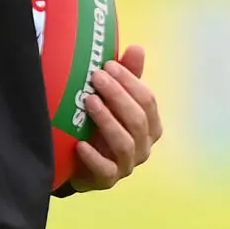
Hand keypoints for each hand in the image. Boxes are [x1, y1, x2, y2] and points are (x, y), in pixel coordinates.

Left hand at [71, 43, 161, 189]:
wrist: (78, 164)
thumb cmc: (100, 127)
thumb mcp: (113, 101)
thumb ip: (127, 78)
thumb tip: (137, 48)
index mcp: (151, 125)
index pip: (148, 101)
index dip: (130, 82)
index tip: (108, 66)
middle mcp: (144, 146)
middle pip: (138, 120)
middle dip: (118, 96)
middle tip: (96, 78)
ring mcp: (127, 165)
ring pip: (125, 142)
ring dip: (107, 120)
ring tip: (88, 102)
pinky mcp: (108, 180)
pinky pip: (105, 169)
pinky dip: (93, 156)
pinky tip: (79, 143)